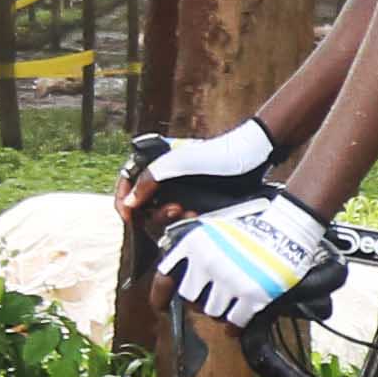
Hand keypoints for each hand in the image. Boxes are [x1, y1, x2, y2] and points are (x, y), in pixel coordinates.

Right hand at [120, 117, 275, 216]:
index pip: (126, 180)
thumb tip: (129, 204)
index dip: (123, 199)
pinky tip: (196, 217)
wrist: (254, 158)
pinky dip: (182, 222)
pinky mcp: (194, 203)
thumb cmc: (219, 154)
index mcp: (155, 160)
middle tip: (174, 210)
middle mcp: (164, 176)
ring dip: (168, 220)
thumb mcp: (179, 163)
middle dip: (152, 213)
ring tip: (188, 214)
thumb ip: (149, 179)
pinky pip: (178, 220)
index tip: (128, 217)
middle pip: (141, 203)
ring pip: (160, 214)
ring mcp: (179, 190)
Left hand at [157, 190, 335, 328]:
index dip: (160, 294)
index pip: (166, 276)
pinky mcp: (251, 295)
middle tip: (213, 294)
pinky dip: (235, 323)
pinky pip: (234, 322)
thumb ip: (192, 249)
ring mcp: (229, 280)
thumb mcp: (213, 228)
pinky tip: (239, 315)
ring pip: (212, 312)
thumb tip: (175, 272)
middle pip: (191, 298)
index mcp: (195, 245)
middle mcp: (208, 263)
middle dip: (200, 298)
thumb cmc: (252, 228)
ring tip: (231, 300)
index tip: (160, 306)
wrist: (287, 229)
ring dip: (220, 309)